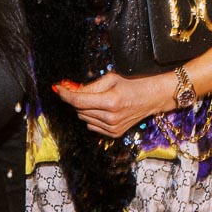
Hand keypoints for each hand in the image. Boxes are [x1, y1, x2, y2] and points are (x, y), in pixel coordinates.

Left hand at [51, 72, 174, 137]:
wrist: (154, 97)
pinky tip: (102, 109)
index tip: (57, 88)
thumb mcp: (112, 78)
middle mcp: (110, 118)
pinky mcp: (115, 133)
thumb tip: (70, 90)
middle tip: (80, 90)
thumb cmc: (134, 82)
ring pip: (84, 118)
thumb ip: (90, 86)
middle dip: (76, 99)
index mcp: (110, 101)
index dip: (65, 94)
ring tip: (98, 99)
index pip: (78, 101)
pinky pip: (92, 126)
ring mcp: (113, 128)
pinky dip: (92, 117)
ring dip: (84, 108)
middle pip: (79, 110)